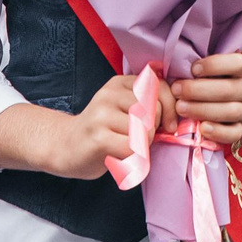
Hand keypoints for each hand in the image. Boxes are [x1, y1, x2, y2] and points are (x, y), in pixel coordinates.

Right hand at [0, 72, 165, 179]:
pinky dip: (135, 157)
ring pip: (144, 129)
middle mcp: (109, 94)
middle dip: (155, 128)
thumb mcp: (122, 110)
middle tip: (142, 139)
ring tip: (129, 148)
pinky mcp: (98, 137)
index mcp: (118, 83)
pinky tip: (122, 157)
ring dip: (144, 145)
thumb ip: (146, 105)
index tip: (169, 124)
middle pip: (153, 109)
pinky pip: (133, 147)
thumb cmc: (101, 132)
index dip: (170, 107)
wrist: (64, 148)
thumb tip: (178, 112)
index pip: (158, 86)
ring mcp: (102, 114)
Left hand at [172, 55, 241, 144]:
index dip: (213, 65)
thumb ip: (215, 67)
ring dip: (201, 110)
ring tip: (180, 107)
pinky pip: (233, 134)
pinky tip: (202, 128)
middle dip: (197, 90)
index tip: (194, 68)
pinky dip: (217, 133)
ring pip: (228, 112)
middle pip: (226, 90)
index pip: (235, 64)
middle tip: (176, 90)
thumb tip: (181, 67)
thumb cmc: (240, 78)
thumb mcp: (234, 67)